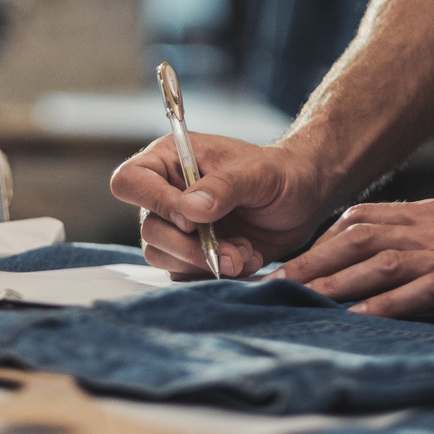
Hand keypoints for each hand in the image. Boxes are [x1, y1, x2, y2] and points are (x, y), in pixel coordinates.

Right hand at [110, 135, 327, 278]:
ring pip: (163, 256)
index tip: (194, 220)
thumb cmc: (280, 173)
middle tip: (231, 252)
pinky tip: (245, 258)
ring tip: (244, 253)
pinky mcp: (191, 252)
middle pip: (149, 230)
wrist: (303, 199)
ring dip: (206, 263)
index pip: (130, 182)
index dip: (156, 205)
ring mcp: (176, 226)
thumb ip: (223, 187)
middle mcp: (165, 193)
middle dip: (191, 248)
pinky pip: (185, 273)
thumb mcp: (257, 173)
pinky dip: (216, 273)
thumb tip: (189, 211)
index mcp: (170, 160)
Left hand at [269, 199, 433, 323]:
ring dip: (337, 281)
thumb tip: (381, 261)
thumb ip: (425, 241)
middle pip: (359, 237)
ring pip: (380, 261)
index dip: (323, 241)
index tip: (293, 263)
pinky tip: (358, 316)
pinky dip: (385, 303)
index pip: (362, 219)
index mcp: (430, 215)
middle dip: (314, 259)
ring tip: (302, 300)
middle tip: (276, 282)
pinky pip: (420, 289)